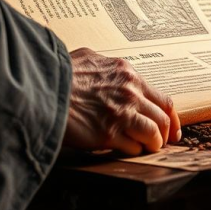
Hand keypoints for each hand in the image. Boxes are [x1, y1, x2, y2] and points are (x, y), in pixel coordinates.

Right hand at [63, 48, 181, 154]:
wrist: (39, 90)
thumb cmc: (58, 74)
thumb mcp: (86, 58)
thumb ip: (103, 66)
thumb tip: (104, 67)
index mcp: (128, 74)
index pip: (163, 99)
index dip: (171, 117)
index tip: (172, 129)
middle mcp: (130, 93)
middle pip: (162, 118)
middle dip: (165, 134)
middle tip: (162, 143)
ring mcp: (121, 114)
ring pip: (153, 134)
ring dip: (152, 145)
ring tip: (147, 149)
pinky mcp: (108, 134)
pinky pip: (133, 147)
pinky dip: (134, 151)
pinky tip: (127, 151)